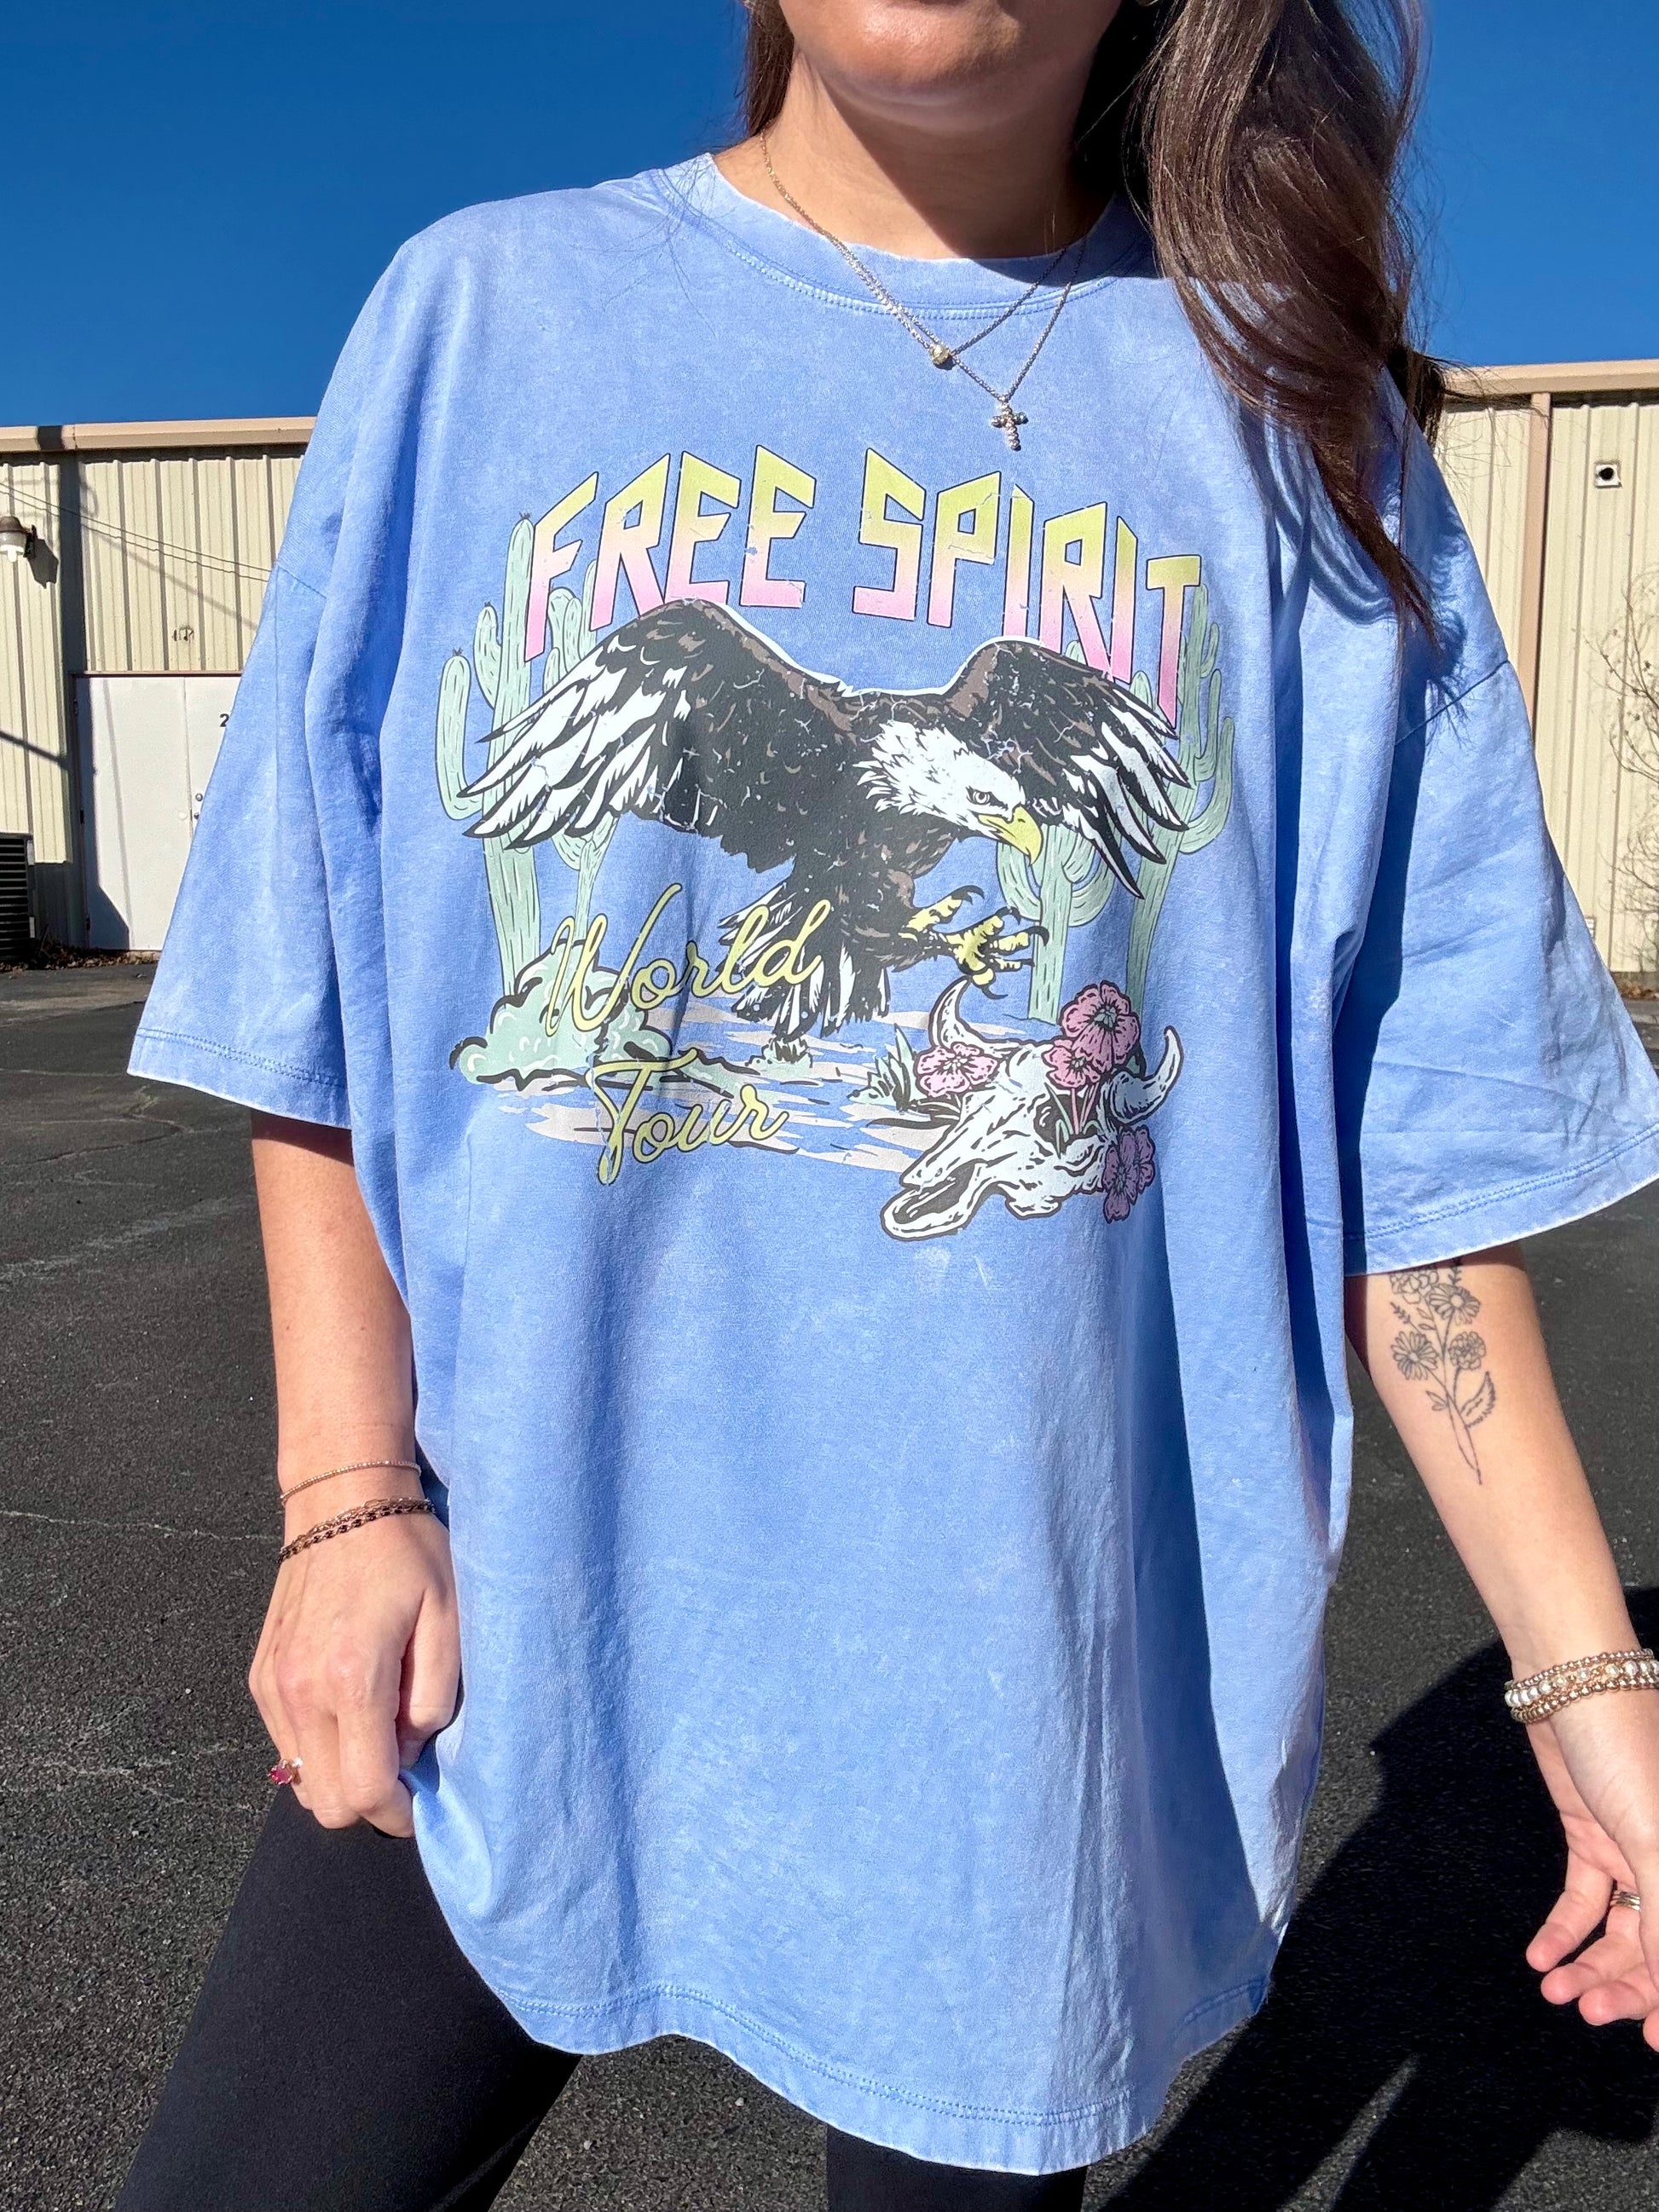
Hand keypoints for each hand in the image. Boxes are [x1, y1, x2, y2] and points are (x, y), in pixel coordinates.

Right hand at [249, 1492, 458, 1836]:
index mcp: (352, 1679)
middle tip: (401, 1767)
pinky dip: (317, 1747)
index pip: (365, 1791)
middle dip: (368, 1802)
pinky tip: (348, 1709)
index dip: (396, 1815)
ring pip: (300, 1780)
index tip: (418, 1804)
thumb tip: (409, 1751)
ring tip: (377, 1732)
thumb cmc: (408, 1553)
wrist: (342, 1501)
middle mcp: (300, 1691)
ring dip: (340, 1775)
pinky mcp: (258, 1676)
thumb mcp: (448, 1618)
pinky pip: (285, 1744)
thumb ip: (433, 1697)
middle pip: (325, 1803)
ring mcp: (272, 1686)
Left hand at [1523, 1689, 1658, 2046]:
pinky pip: (1582, 1900)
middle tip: (1589, 2011)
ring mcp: (1634, 1849)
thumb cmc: (1629, 1744)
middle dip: (1627, 1987)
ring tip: (1556, 1990)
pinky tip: (1542, 1959)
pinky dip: (1563, 1933)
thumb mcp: (1656, 1840)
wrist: (1572, 1678)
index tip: (1654, 2043)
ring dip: (1590, 1967)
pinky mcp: (1591, 1834)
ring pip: (1620, 1931)